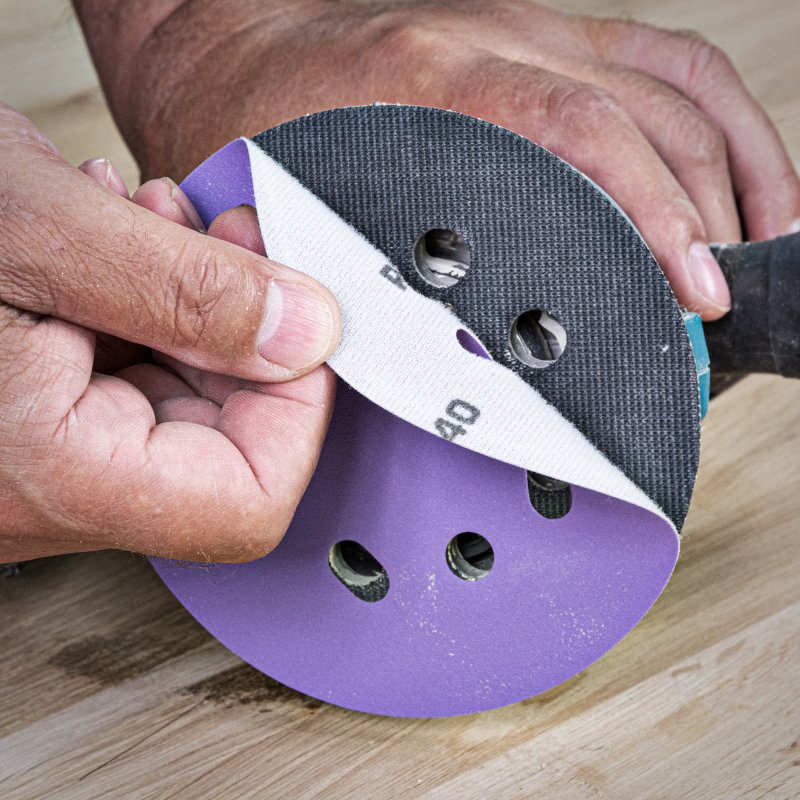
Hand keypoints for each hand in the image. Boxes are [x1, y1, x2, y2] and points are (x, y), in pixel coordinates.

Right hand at [0, 105, 339, 561]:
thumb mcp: (32, 226)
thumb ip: (185, 289)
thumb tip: (306, 332)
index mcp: (48, 472)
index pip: (248, 503)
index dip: (299, 410)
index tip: (301, 322)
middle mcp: (43, 490)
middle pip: (225, 451)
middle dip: (247, 338)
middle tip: (230, 244)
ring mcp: (35, 462)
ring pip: (181, 408)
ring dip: (197, 310)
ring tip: (154, 223)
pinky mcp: (29, 422)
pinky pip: (130, 382)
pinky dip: (149, 309)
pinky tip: (119, 246)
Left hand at [76, 0, 799, 320]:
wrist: (230, 47)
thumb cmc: (247, 128)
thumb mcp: (285, 213)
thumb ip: (348, 281)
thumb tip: (416, 368)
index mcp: (429, 83)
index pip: (583, 142)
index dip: (654, 227)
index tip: (685, 307)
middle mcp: (494, 43)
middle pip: (650, 123)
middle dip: (705, 230)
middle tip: (710, 321)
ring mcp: (529, 31)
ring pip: (679, 90)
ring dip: (738, 177)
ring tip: (756, 261)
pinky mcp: (544, 37)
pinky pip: (663, 64)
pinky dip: (720, 124)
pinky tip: (739, 180)